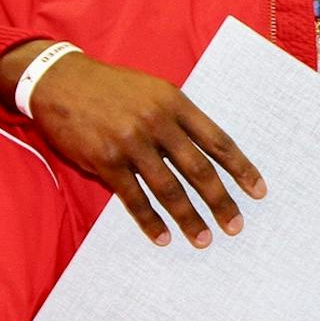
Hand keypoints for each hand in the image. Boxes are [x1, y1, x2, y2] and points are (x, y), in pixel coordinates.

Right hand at [21, 50, 265, 245]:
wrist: (61, 81)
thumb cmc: (111, 88)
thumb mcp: (153, 91)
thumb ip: (178, 119)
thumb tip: (205, 155)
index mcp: (175, 103)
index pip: (218, 141)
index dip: (241, 168)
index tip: (258, 191)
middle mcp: (157, 122)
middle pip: (199, 169)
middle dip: (221, 201)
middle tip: (235, 226)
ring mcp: (131, 142)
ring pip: (169, 188)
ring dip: (189, 218)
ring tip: (203, 239)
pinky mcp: (106, 160)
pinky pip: (134, 198)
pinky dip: (150, 221)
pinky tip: (163, 237)